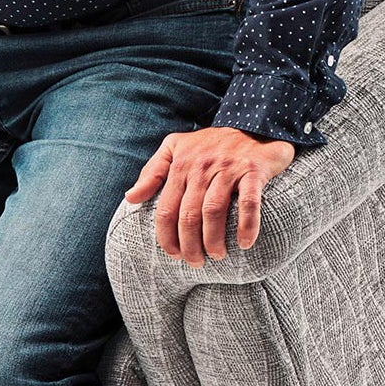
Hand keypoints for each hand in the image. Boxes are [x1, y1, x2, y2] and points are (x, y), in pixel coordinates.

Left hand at [124, 126, 295, 265]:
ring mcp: (227, 168)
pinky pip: (249, 203)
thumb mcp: (175, 148)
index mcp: (180, 165)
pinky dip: (247, 225)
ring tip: (217, 256)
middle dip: (189, 245)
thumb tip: (130, 198)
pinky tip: (245, 244)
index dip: (166, 237)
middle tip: (196, 262)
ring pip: (213, 211)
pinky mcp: (253, 170)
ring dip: (213, 240)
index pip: (166, 209)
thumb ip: (152, 172)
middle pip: (188, 215)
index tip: (173, 255)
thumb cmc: (210, 143)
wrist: (254, 123)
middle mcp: (201, 167)